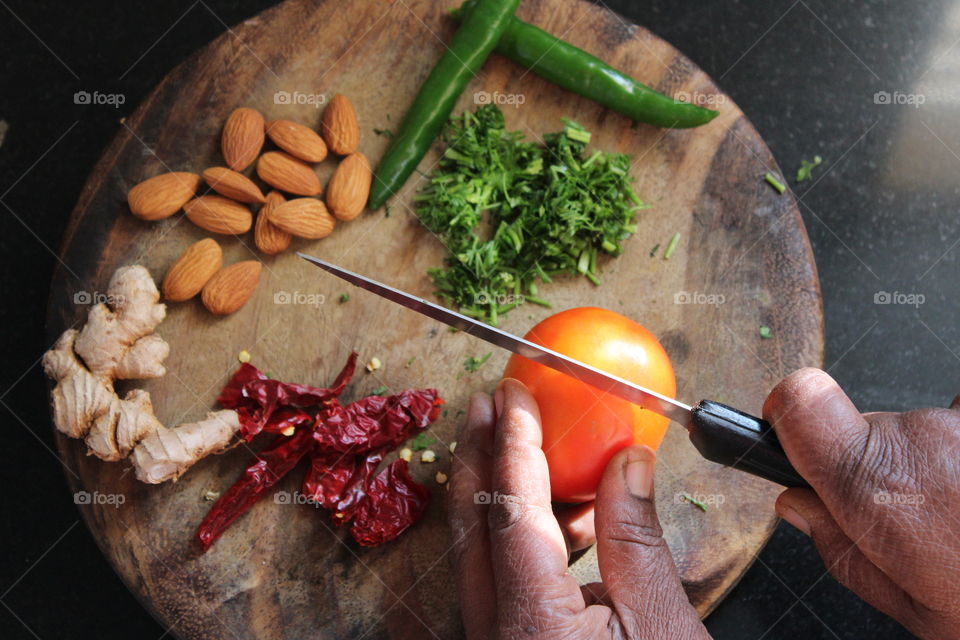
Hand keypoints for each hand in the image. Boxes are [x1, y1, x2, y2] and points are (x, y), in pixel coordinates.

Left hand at [447, 378, 709, 639]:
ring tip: (519, 441)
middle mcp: (494, 631)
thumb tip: (629, 458)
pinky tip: (557, 508)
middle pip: (473, 523)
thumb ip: (636, 536)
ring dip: (497, 490)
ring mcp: (495, 638)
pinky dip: (519, 533)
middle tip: (488, 404)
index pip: (512, 508)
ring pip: (478, 548)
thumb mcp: (661, 618)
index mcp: (531, 622)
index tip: (515, 393)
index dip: (514, 441)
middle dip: (480, 454)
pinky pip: (500, 575)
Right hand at [766, 368, 959, 639]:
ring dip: (941, 464)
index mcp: (880, 492)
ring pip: (926, 428)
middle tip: (923, 519)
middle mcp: (925, 441)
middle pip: (868, 427)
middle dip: (880, 465)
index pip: (798, 401)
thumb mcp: (915, 610)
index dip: (788, 416)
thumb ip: (841, 550)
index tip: (792, 433)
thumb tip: (800, 508)